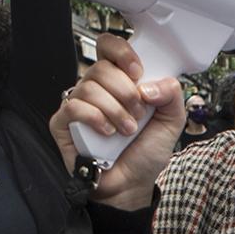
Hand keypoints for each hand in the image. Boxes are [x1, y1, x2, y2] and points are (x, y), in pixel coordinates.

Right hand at [50, 33, 184, 209]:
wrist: (130, 185)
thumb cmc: (145, 154)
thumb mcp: (171, 122)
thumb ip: (172, 95)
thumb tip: (150, 84)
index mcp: (119, 81)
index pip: (109, 47)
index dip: (121, 52)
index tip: (138, 72)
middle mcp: (96, 89)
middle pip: (101, 67)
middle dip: (125, 91)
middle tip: (138, 114)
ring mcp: (77, 105)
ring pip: (88, 86)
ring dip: (114, 110)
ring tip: (127, 130)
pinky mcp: (62, 124)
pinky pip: (73, 106)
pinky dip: (95, 118)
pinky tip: (107, 133)